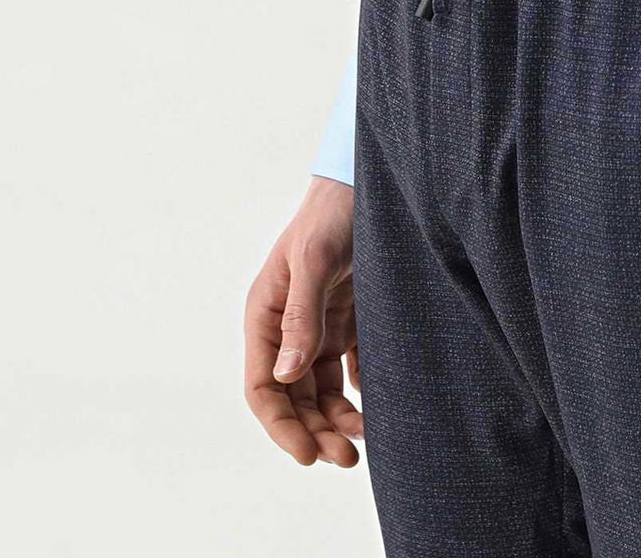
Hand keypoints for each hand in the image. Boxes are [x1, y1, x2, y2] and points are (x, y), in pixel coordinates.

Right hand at [244, 175, 364, 465]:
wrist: (372, 181)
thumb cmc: (334, 213)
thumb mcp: (314, 260)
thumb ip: (301, 315)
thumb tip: (286, 375)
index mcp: (266, 314)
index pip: (263, 386)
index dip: (281, 425)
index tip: (308, 455)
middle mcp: (288, 327)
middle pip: (294, 397)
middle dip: (315, 432)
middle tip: (347, 459)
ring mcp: (318, 326)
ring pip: (321, 391)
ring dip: (337, 420)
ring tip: (365, 441)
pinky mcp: (348, 321)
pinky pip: (347, 371)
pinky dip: (358, 394)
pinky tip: (377, 406)